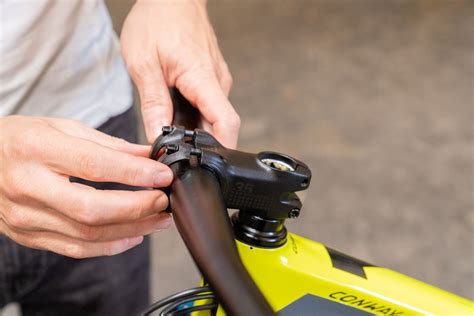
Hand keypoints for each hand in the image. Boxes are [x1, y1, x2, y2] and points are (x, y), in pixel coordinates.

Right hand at [0, 116, 172, 257]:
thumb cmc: (21, 139)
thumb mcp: (62, 128)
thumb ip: (108, 145)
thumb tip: (149, 156)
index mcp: (36, 149)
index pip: (94, 166)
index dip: (135, 173)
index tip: (164, 175)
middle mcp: (28, 186)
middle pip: (92, 209)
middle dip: (138, 208)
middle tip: (164, 200)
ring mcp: (25, 216)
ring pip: (88, 234)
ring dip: (132, 228)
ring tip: (158, 218)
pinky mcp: (28, 236)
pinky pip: (75, 248)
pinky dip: (110, 245)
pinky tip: (133, 235)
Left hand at [121, 0, 239, 147]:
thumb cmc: (157, 20)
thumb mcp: (143, 62)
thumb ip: (153, 102)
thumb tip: (158, 136)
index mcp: (202, 78)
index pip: (226, 122)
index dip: (222, 149)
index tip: (209, 168)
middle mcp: (216, 81)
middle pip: (220, 126)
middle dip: (201, 145)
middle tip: (174, 153)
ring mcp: (215, 80)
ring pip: (211, 117)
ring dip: (194, 130)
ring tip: (169, 128)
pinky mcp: (210, 78)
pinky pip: (206, 105)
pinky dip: (192, 116)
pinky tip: (173, 113)